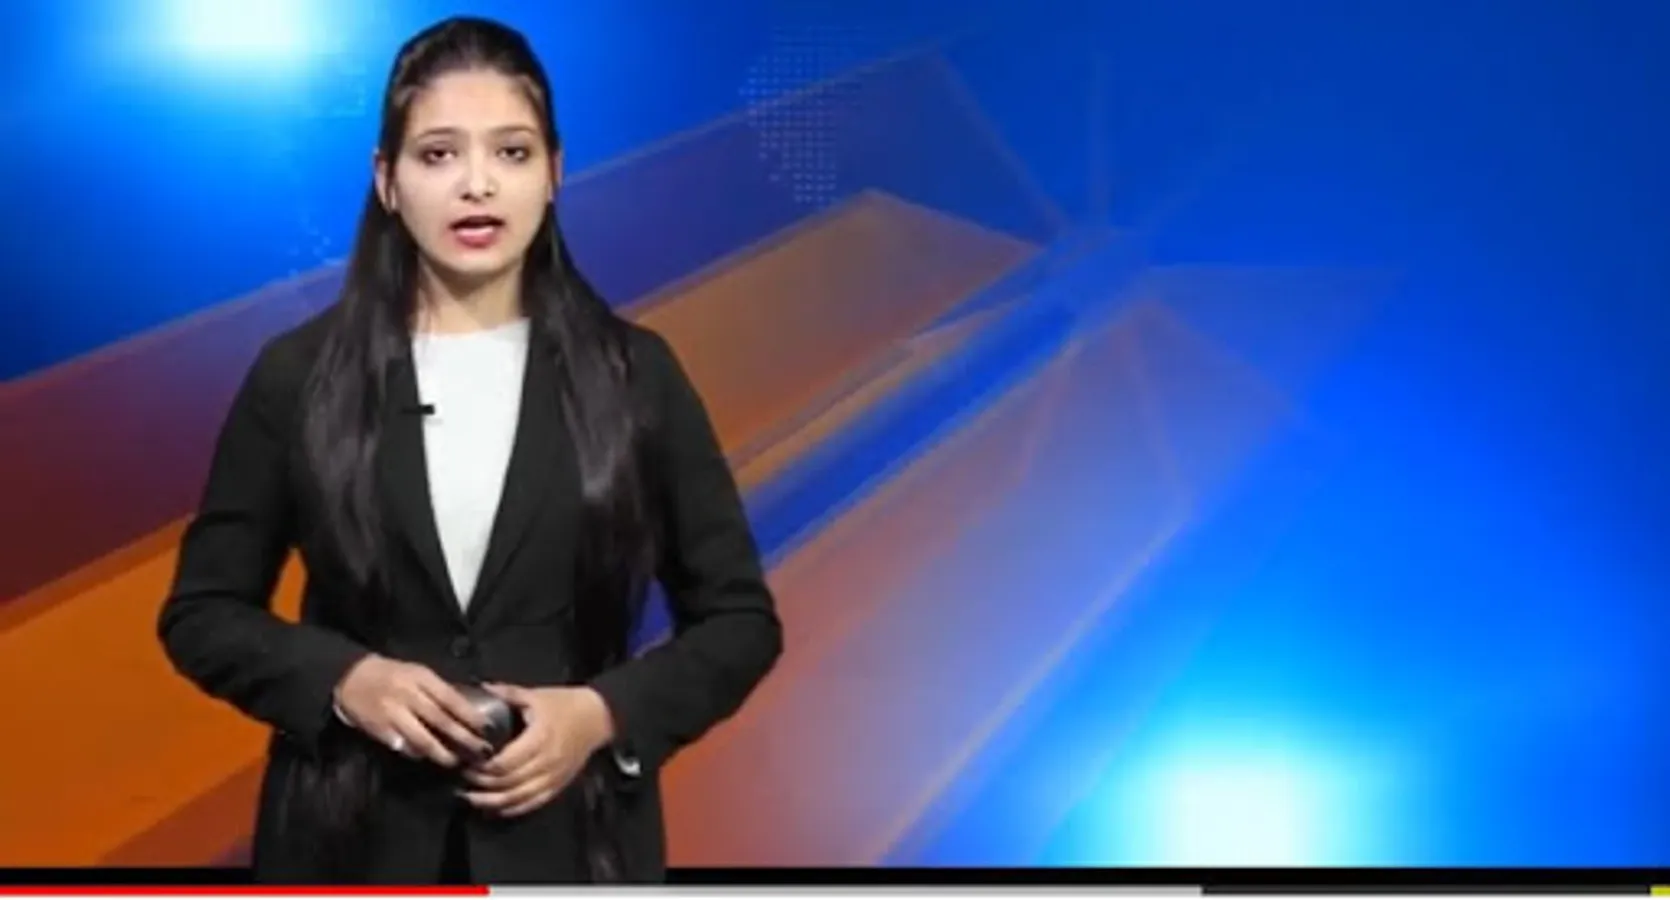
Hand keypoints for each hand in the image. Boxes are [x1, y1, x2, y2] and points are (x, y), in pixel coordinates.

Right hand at [333, 654, 492, 766]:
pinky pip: (402, 745)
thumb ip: (439, 690)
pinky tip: (427, 759)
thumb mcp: (418, 673)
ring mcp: (393, 714)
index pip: (451, 699)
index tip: (487, 728)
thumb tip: (467, 710)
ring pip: (421, 738)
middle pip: (440, 720)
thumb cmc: (393, 675)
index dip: (470, 715)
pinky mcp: (379, 729)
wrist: (353, 677)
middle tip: (481, 751)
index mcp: (421, 679)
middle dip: (463, 737)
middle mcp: (408, 696)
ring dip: (441, 753)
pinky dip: (416, 753)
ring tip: (455, 761)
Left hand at [461, 684, 615, 817]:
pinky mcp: (558, 786)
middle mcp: (546, 762)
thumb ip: (507, 694)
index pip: (504, 763)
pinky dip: (511, 809)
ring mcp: (553, 777)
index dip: (481, 767)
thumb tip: (480, 688)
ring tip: (470, 798)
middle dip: (481, 784)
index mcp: (539, 738)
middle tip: (461, 779)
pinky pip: (532, 804)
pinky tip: (494, 809)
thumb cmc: (564, 704)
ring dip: (492, 802)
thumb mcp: (535, 695)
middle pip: (508, 783)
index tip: (464, 762)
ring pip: (518, 798)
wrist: (597, 717)